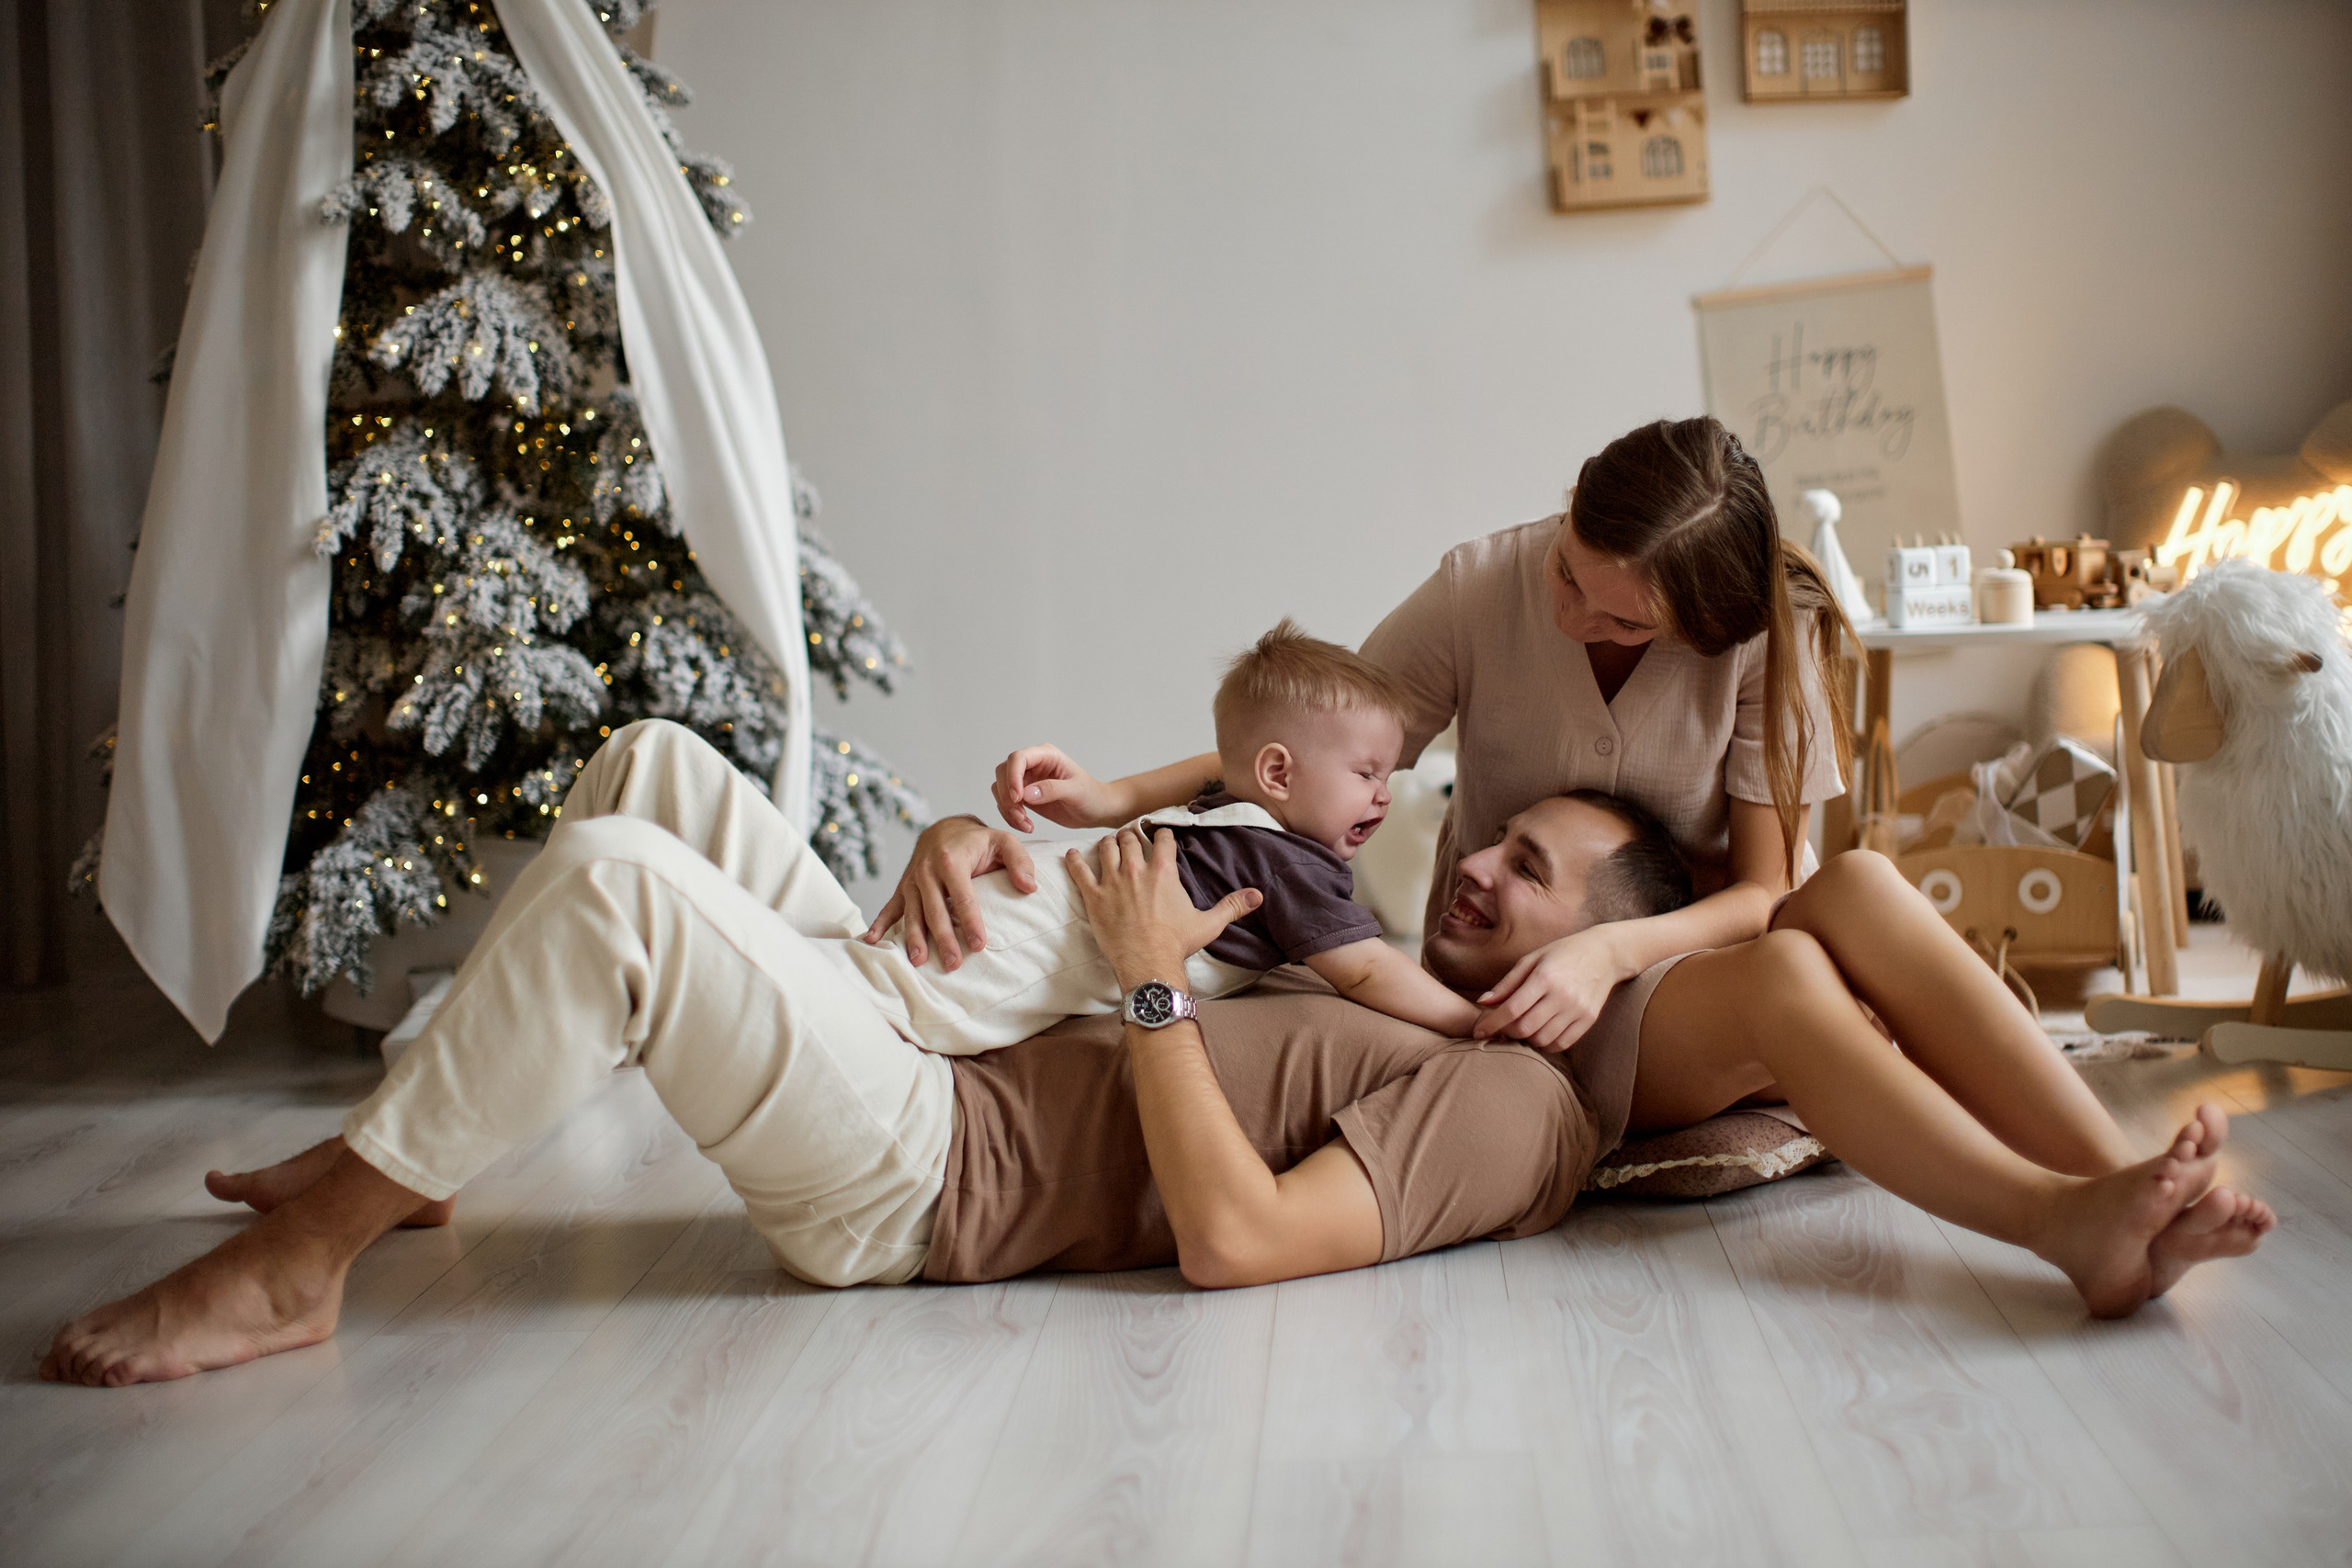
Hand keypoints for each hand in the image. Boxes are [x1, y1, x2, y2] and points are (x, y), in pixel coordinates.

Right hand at [861, 814, 1037, 969]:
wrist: (944, 829)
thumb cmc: (977, 841)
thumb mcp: (1003, 841)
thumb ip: (1020, 861)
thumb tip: (1030, 887)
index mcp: (952, 860)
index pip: (964, 897)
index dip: (971, 922)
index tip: (979, 945)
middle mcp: (927, 871)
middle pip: (936, 911)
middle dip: (943, 939)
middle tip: (953, 964)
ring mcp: (912, 881)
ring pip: (913, 914)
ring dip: (914, 938)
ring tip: (919, 961)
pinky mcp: (903, 889)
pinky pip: (890, 908)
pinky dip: (879, 924)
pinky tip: (871, 942)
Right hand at [995, 744, 1124, 832]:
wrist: (1097, 810)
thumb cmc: (1092, 796)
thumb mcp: (1076, 791)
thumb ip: (1052, 789)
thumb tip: (1026, 794)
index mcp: (1046, 755)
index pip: (1018, 758)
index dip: (1012, 777)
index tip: (1017, 798)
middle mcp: (1033, 764)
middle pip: (1003, 772)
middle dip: (1007, 796)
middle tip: (1020, 816)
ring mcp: (1027, 780)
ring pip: (1000, 788)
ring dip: (1007, 808)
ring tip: (1025, 823)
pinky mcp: (1024, 796)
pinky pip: (1006, 803)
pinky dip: (1010, 815)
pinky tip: (1026, 825)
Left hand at [1066, 826, 1260, 986]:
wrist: (1148, 964)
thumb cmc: (1176, 944)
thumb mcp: (1209, 923)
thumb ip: (1232, 905)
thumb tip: (1257, 895)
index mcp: (1163, 872)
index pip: (1162, 839)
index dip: (1161, 834)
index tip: (1159, 834)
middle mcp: (1136, 870)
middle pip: (1129, 838)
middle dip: (1130, 835)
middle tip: (1130, 838)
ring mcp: (1112, 882)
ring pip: (1105, 848)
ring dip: (1107, 843)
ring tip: (1108, 844)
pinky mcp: (1093, 897)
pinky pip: (1079, 871)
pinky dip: (1074, 861)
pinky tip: (1071, 855)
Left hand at [1472, 928, 1625, 1051]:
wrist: (1604, 954)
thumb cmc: (1562, 953)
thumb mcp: (1532, 959)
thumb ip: (1507, 983)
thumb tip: (1482, 1002)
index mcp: (1545, 977)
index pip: (1512, 1009)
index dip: (1491, 1023)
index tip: (1478, 1031)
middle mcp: (1562, 995)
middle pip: (1525, 1028)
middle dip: (1507, 1032)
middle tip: (1502, 1027)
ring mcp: (1578, 1009)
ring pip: (1542, 1039)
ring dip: (1527, 1039)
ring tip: (1522, 1027)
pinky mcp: (1589, 1019)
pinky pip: (1562, 1043)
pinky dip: (1547, 1043)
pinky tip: (1541, 1032)